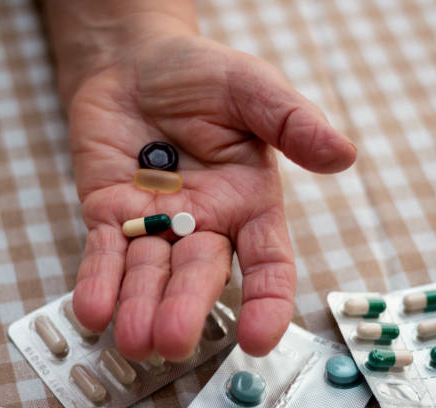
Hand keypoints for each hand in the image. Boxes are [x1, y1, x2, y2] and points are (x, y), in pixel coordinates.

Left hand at [66, 33, 355, 360]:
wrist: (133, 61)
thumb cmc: (199, 73)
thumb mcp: (250, 88)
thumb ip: (292, 121)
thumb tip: (343, 154)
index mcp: (247, 201)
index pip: (266, 261)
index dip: (266, 301)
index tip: (258, 338)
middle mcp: (203, 222)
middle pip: (198, 274)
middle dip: (185, 308)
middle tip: (172, 341)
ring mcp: (152, 223)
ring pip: (148, 273)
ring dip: (139, 307)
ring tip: (132, 341)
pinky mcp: (108, 214)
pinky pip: (104, 253)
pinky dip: (98, 282)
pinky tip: (92, 311)